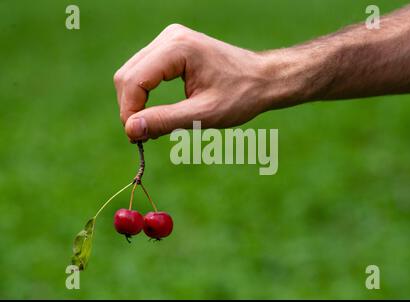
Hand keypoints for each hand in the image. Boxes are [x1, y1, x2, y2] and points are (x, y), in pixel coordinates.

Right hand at [113, 24, 276, 140]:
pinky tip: (155, 114)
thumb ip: (166, 120)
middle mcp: (169, 38)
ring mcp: (169, 40)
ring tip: (151, 128)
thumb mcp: (204, 114)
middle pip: (127, 75)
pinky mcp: (171, 48)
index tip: (137, 139)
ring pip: (132, 74)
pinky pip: (144, 72)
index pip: (134, 80)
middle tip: (143, 137)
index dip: (129, 112)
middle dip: (130, 108)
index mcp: (178, 48)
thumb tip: (130, 129)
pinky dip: (144, 95)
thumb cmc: (242, 95)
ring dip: (135, 103)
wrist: (264, 79)